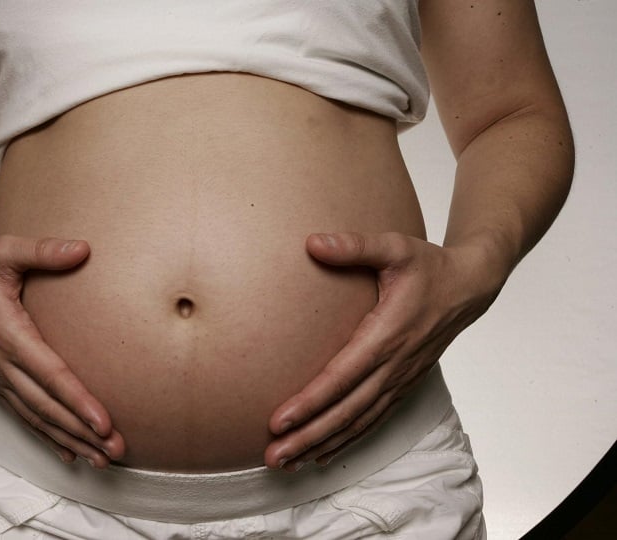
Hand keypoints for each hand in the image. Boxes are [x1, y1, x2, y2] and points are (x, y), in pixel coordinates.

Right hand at [0, 235, 124, 467]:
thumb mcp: (6, 250)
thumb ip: (43, 250)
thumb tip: (83, 249)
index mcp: (7, 333)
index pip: (49, 374)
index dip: (77, 400)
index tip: (104, 422)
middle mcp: (0, 362)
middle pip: (45, 406)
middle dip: (81, 431)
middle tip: (115, 451)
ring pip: (35, 417)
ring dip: (68, 439)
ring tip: (100, 459)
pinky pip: (22, 414)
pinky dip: (46, 435)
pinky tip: (68, 452)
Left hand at [264, 231, 504, 470]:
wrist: (470, 286)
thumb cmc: (429, 265)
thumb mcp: (395, 247)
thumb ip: (355, 246)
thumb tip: (312, 242)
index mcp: (388, 334)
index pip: (342, 376)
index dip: (310, 401)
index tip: (279, 421)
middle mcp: (394, 365)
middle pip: (346, 411)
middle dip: (308, 436)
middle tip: (272, 456)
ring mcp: (401, 379)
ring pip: (358, 422)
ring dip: (322, 445)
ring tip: (287, 463)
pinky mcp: (403, 384)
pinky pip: (373, 420)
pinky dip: (346, 440)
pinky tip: (322, 454)